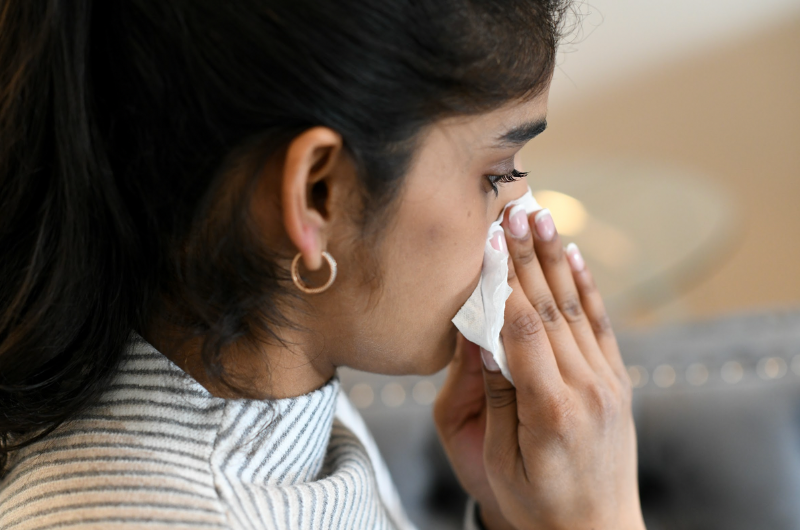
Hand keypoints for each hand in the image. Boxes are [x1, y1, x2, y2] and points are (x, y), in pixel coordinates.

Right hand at [435, 207, 644, 529]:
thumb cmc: (534, 505)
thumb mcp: (498, 460)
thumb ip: (495, 395)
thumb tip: (482, 334)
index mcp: (551, 410)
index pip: (524, 329)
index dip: (506, 281)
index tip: (490, 241)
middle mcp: (586, 388)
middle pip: (550, 307)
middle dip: (529, 255)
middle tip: (514, 209)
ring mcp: (608, 383)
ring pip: (576, 308)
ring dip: (556, 259)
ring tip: (541, 217)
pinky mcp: (617, 382)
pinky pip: (601, 325)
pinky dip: (587, 288)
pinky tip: (575, 257)